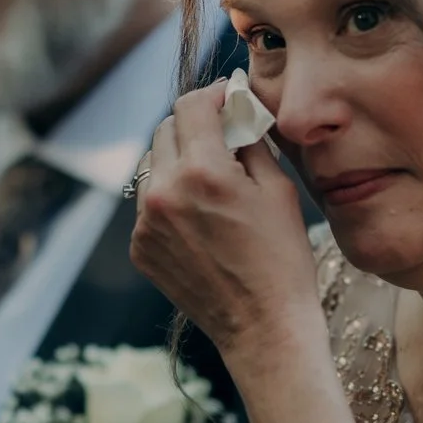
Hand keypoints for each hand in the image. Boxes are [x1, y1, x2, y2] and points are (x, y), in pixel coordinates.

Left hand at [129, 83, 315, 355]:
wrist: (263, 327)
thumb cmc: (282, 259)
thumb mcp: (278, 190)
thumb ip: (250, 142)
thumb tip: (237, 112)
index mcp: (203, 172)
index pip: (191, 106)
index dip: (213, 94)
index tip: (228, 98)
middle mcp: (165, 193)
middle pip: (165, 129)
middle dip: (193, 124)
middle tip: (221, 135)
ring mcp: (146, 223)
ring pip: (152, 165)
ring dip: (177, 159)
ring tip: (209, 179)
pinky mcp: (140, 247)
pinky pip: (148, 203)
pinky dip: (169, 197)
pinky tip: (199, 216)